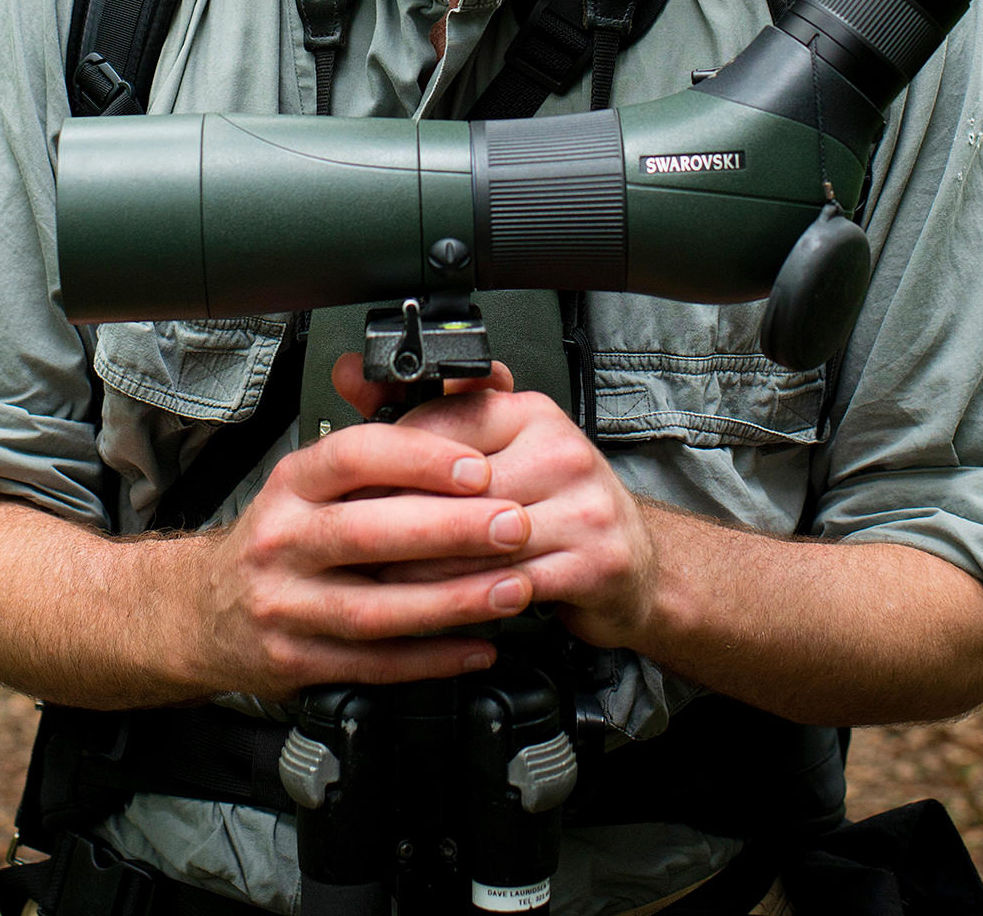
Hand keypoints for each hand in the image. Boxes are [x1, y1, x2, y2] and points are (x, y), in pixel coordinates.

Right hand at [189, 416, 534, 698]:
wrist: (201, 609)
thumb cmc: (279, 535)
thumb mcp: (310, 479)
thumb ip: (380, 443)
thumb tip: (457, 395)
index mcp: (293, 484)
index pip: (353, 456)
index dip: (419, 459)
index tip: (479, 467)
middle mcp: (283, 540)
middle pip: (369, 533)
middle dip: (452, 530)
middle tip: (515, 525)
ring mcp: (286, 606)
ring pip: (375, 608)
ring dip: (452, 600)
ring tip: (513, 588)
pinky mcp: (296, 662)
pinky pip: (373, 664)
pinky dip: (431, 659)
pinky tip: (477, 645)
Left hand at [333, 354, 660, 650]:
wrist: (634, 563)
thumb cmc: (555, 505)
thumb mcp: (499, 451)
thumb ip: (425, 421)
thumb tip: (349, 373)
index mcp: (531, 413)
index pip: (443, 425)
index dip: (390, 462)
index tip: (352, 490)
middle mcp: (561, 450)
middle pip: (456, 488)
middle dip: (396, 521)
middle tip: (348, 543)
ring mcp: (584, 506)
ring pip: (476, 541)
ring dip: (420, 569)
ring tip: (375, 581)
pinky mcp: (595, 562)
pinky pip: (509, 585)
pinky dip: (464, 600)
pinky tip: (435, 609)